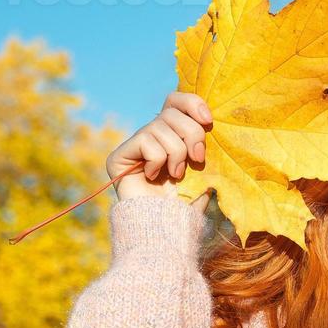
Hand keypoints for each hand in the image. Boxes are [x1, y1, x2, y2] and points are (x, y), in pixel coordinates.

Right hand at [107, 92, 212, 210]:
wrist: (169, 227)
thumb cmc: (189, 202)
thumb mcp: (205, 169)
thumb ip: (203, 141)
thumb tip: (209, 117)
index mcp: (173, 134)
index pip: (176, 100)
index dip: (192, 103)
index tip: (208, 120)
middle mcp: (152, 135)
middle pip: (172, 112)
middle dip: (192, 134)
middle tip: (197, 158)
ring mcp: (135, 144)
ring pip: (162, 127)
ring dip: (177, 154)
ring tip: (175, 175)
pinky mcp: (119, 155)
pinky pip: (147, 141)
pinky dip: (158, 161)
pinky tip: (153, 177)